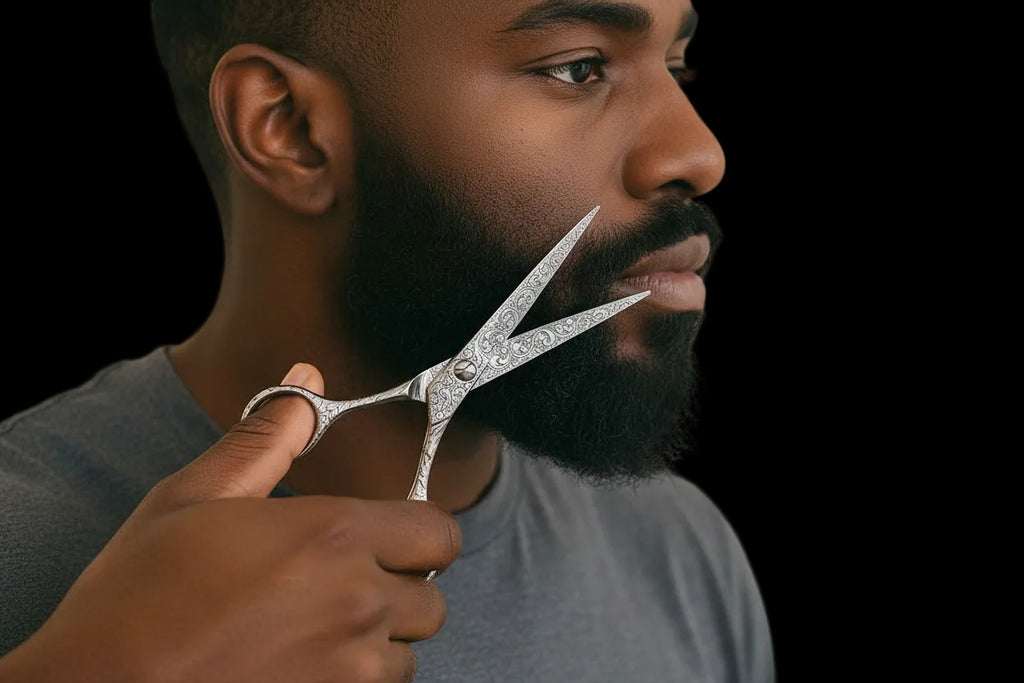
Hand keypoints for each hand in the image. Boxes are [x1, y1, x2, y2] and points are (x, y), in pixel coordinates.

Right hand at [0, 363, 459, 682]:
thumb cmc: (138, 599)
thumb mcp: (194, 498)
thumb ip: (266, 439)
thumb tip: (306, 383)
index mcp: (333, 536)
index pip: (437, 532)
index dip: (416, 532)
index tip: (385, 538)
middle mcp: (357, 602)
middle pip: (431, 599)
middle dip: (398, 589)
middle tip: (341, 586)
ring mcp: (350, 669)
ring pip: (405, 652)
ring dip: (376, 642)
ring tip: (312, 630)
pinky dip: (353, 681)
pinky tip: (300, 666)